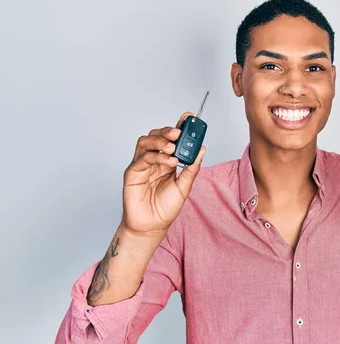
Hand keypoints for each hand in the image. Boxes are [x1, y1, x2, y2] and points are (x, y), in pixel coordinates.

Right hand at [121, 112, 205, 234]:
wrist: (152, 226)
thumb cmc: (165, 208)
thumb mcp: (184, 186)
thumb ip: (192, 168)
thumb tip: (202, 149)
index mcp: (166, 161)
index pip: (171, 139)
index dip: (178, 126)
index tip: (188, 117)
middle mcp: (153, 160)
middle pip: (156, 136)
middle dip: (167, 131)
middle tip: (179, 133)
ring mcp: (141, 165)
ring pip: (146, 142)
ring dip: (160, 141)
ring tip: (173, 147)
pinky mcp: (132, 173)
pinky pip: (142, 158)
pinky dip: (156, 157)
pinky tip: (169, 162)